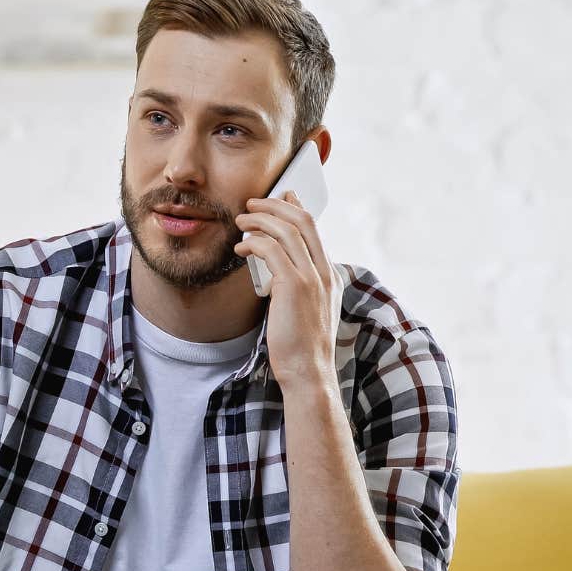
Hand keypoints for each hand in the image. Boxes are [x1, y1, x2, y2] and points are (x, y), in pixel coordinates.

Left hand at [235, 190, 343, 393]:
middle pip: (303, 220)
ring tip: (241, 222)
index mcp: (331, 276)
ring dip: (259, 220)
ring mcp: (312, 278)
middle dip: (275, 205)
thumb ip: (300, 288)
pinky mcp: (294, 287)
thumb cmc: (302, 348)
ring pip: (286, 230)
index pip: (314, 229)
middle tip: (252, 204)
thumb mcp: (307, 311)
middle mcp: (326, 272)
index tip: (279, 197)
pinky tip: (240, 248)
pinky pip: (272, 250)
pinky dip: (253, 242)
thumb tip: (278, 274)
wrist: (309, 373)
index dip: (294, 207)